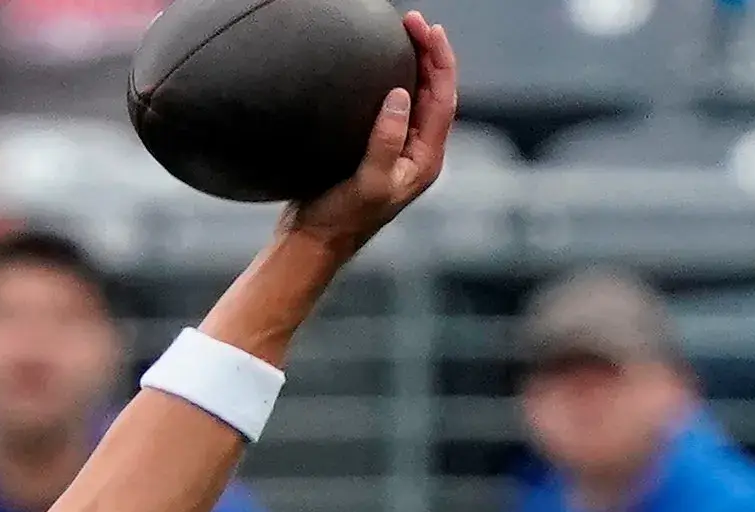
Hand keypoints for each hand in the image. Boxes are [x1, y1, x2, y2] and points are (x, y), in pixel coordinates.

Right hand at [280, 13, 458, 257]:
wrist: (312, 246)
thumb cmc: (339, 221)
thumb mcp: (367, 183)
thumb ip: (385, 142)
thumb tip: (400, 95)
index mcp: (426, 160)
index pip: (443, 98)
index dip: (439, 60)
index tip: (427, 29)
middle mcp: (418, 155)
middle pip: (435, 93)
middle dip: (430, 56)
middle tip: (413, 22)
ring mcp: (397, 155)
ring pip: (417, 100)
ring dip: (414, 67)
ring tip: (405, 37)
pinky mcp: (375, 155)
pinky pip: (394, 111)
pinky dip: (393, 84)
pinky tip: (377, 72)